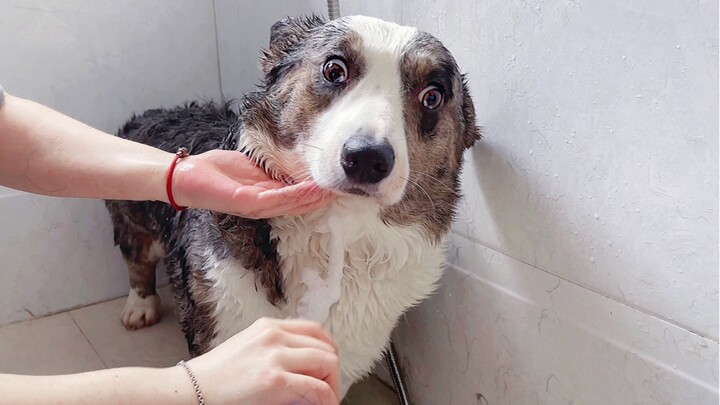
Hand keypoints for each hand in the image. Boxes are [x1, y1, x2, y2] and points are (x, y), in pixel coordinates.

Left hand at [171, 150, 333, 216]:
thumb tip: (290, 157)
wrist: (185, 176)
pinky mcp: (246, 203)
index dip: (318, 192)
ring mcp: (256, 207)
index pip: (298, 198)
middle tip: (345, 187)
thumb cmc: (214, 171)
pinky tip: (309, 188)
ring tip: (333, 189)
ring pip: (293, 205)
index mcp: (265, 198)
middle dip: (322, 196)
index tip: (337, 181)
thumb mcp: (249, 167)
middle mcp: (264, 207)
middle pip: (300, 205)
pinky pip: (276, 200)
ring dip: (314, 198)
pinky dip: (295, 195)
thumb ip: (269, 167)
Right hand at [184, 318, 340, 404]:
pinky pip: (316, 389)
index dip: (329, 349)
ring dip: (333, 384)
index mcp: (268, 327)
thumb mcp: (246, 347)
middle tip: (329, 389)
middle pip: (325, 346)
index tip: (329, 366)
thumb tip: (300, 364)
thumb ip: (273, 348)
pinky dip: (327, 399)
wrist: (188, 391)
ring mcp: (275, 357)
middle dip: (332, 370)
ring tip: (327, 400)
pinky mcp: (275, 381)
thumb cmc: (213, 376)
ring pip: (327, 363)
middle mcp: (274, 336)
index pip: (315, 330)